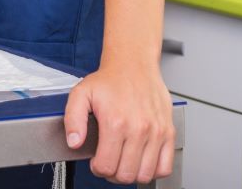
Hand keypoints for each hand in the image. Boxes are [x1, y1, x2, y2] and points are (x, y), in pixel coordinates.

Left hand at [64, 61, 174, 184]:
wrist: (133, 65)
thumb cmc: (109, 80)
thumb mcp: (80, 94)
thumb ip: (72, 119)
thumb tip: (74, 142)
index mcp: (115, 122)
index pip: (107, 166)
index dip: (98, 168)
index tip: (96, 162)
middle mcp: (138, 129)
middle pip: (126, 175)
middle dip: (113, 174)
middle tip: (108, 163)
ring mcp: (156, 132)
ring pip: (145, 175)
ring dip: (132, 175)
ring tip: (123, 163)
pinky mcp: (168, 133)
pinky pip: (165, 167)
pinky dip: (153, 171)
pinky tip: (141, 161)